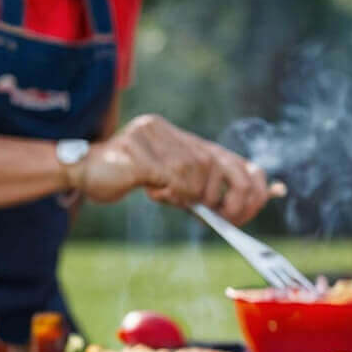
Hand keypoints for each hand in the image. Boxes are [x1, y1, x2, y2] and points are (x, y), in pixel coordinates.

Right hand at [81, 114, 270, 223]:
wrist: (81, 171)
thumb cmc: (122, 181)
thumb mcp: (166, 186)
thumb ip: (195, 191)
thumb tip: (231, 209)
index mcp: (182, 139)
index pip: (230, 159)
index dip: (255, 179)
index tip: (269, 197)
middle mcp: (171, 133)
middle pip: (220, 165)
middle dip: (232, 196)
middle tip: (228, 218)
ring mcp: (155, 138)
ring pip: (196, 174)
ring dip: (188, 196)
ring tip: (165, 196)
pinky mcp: (140, 152)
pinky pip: (171, 177)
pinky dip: (169, 192)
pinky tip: (153, 190)